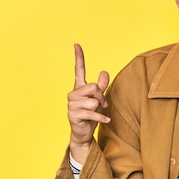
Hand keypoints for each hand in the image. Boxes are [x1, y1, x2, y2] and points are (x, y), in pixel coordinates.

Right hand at [67, 44, 109, 162]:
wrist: (83, 133)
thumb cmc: (90, 114)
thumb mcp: (98, 99)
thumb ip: (101, 86)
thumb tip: (104, 72)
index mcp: (79, 88)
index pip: (79, 70)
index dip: (79, 57)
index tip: (77, 45)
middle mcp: (73, 94)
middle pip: (93, 87)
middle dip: (100, 96)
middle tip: (101, 105)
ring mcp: (71, 104)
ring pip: (93, 100)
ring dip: (99, 108)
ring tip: (96, 113)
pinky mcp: (73, 115)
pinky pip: (93, 113)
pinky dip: (101, 117)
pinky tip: (106, 120)